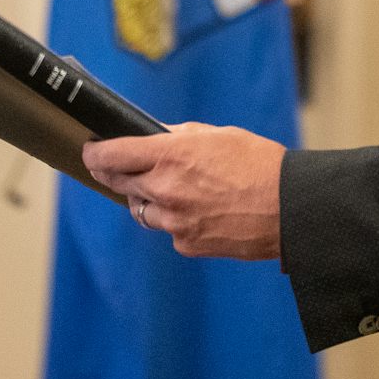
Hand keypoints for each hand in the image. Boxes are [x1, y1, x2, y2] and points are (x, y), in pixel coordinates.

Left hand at [83, 123, 285, 260]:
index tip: (90, 151)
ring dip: (147, 198)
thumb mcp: (219, 135)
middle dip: (115, 173)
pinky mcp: (186, 244)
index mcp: (171, 155)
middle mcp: (166, 189)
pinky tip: (198, 210)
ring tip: (171, 188)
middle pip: (119, 182)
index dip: (95, 153)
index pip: (112, 155)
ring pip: (141, 209)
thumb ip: (179, 136)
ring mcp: (174, 221)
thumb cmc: (260, 165)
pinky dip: (174, 220)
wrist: (289, 209)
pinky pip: (167, 230)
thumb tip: (154, 134)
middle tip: (115, 167)